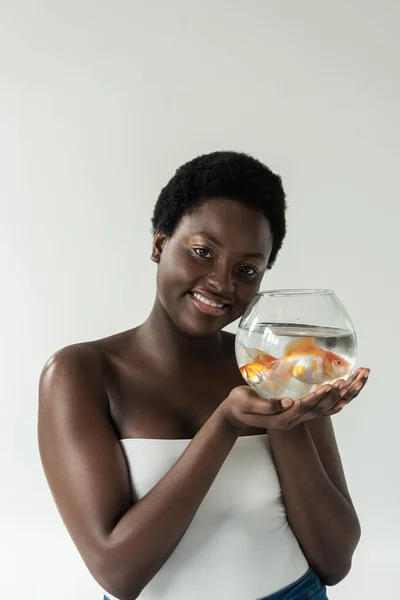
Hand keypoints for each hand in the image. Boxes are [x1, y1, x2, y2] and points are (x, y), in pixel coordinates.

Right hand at [219, 367, 369, 431]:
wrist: (236, 414)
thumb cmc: (238, 405)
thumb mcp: (246, 403)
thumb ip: (265, 405)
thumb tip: (287, 402)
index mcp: (280, 419)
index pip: (302, 408)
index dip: (316, 398)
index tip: (327, 387)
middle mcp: (290, 421)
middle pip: (315, 410)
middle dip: (330, 397)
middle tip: (344, 383)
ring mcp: (294, 419)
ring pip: (319, 411)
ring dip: (334, 399)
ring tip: (348, 386)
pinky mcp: (294, 414)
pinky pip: (316, 412)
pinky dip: (330, 406)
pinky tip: (341, 400)